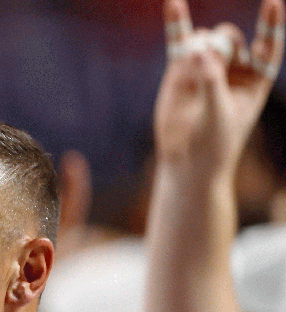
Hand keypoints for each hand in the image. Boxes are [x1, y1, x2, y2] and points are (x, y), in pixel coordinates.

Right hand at [154, 0, 283, 179]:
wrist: (186, 161)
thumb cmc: (214, 143)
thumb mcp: (219, 114)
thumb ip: (212, 82)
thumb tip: (198, 51)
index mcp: (255, 81)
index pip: (269, 46)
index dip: (271, 25)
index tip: (273, 3)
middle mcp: (232, 71)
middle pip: (231, 39)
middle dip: (222, 44)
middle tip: (209, 59)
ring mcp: (205, 69)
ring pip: (207, 40)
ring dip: (201, 48)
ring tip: (193, 66)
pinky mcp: (179, 72)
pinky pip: (180, 43)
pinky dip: (176, 24)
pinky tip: (173, 4)